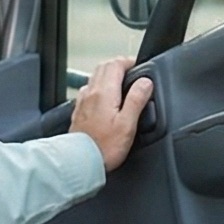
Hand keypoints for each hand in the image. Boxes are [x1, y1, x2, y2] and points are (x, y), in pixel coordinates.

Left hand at [70, 56, 154, 172]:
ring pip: (94, 77)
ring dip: (108, 75)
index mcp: (105, 93)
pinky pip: (88, 91)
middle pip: (103, 67)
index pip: (115, 64)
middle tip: (131, 72)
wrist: (80, 162)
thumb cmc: (104, 147)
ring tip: (120, 82)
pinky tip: (103, 98)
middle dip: (118, 65)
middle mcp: (91, 93)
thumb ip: (137, 99)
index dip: (129, 61)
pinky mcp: (78, 112)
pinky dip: (98, 87)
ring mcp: (82, 102)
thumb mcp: (128, 124)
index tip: (138, 66)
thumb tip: (145, 82)